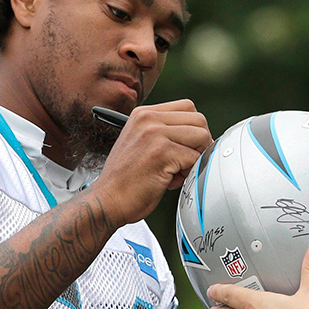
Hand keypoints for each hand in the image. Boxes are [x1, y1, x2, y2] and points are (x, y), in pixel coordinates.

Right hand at [90, 100, 210, 223]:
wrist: (107, 200)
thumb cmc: (126, 180)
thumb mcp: (141, 143)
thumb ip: (164, 133)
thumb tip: (198, 137)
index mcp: (143, 114)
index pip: (187, 107)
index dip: (195, 129)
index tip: (189, 147)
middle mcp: (148, 119)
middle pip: (198, 120)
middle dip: (201, 143)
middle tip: (187, 162)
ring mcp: (154, 134)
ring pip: (201, 136)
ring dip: (196, 157)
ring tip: (177, 172)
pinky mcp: (162, 152)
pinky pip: (195, 157)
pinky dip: (190, 172)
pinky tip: (171, 181)